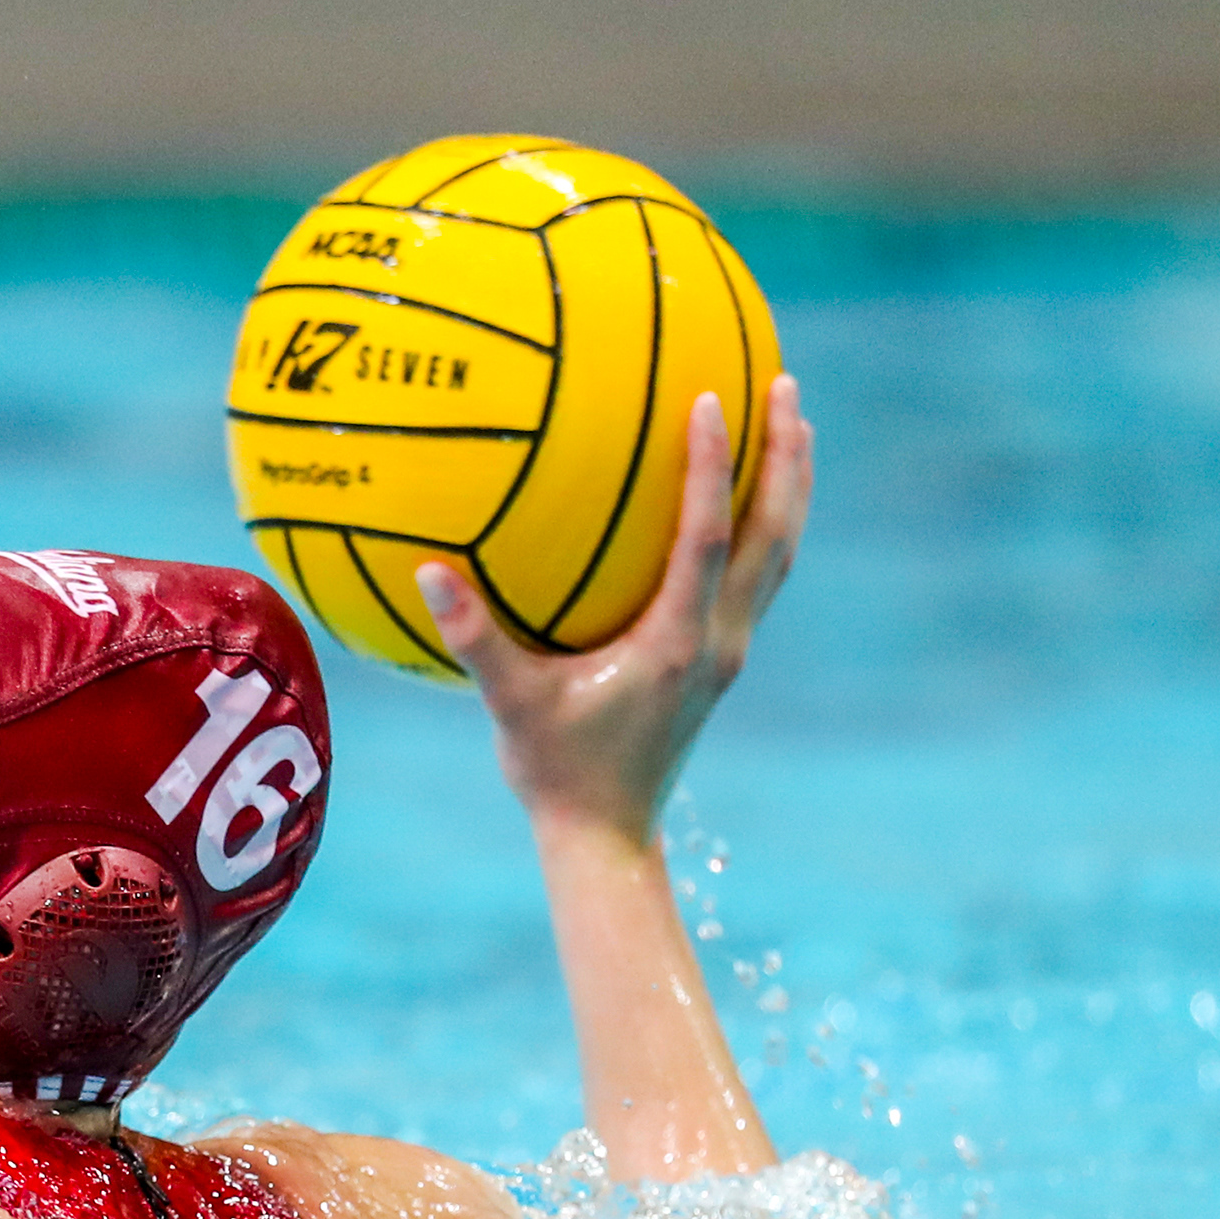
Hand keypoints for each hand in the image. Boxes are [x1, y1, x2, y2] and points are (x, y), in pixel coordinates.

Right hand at [416, 374, 812, 847]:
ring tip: (790, 419)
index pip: (707, 540)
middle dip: (785, 460)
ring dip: (789, 485)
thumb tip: (428, 572)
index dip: (712, 468)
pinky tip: (744, 489)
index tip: (713, 399)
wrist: (608, 834)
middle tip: (786, 384)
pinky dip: (763, 520)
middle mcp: (717, 643)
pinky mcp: (720, 658)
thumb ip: (475, 641)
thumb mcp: (510, 706)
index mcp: (675, 645)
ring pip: (779, 554)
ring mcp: (726, 651)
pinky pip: (758, 573)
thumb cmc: (556, 771)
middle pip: (774, 536)